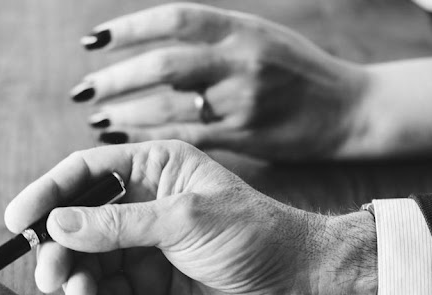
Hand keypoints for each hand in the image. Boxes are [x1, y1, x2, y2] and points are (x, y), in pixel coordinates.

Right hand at [4, 140, 376, 294]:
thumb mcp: (185, 221)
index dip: (47, 193)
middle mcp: (143, 207)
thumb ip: (118, 225)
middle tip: (51, 275)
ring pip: (87, 264)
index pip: (84, 173)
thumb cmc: (257, 237)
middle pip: (76, 224)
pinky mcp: (149, 289)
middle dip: (59, 251)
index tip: (18, 219)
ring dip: (77, 283)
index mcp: (154, 170)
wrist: (299, 289)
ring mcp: (144, 250)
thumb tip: (59, 223)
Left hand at [71, 3, 369, 161]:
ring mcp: (244, 101)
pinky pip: (186, 138)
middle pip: (164, 66)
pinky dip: (150, 138)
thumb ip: (211, 37)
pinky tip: (123, 139)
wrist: (349, 109)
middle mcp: (241, 61)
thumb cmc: (296, 70)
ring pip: (170, 107)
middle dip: (116, 79)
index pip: (174, 19)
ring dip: (126, 113)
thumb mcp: (258, 35)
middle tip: (82, 89)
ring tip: (95, 116)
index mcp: (242, 28)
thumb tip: (151, 40)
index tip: (93, 40)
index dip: (130, 29)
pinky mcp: (245, 137)